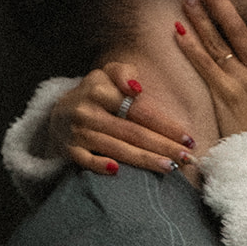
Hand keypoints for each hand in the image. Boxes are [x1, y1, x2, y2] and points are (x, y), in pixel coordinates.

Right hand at [49, 64, 195, 174]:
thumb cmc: (95, 94)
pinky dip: (99, 165)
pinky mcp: (70, 150)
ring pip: (116, 148)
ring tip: (171, 167)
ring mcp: (78, 132)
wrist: (58, 113)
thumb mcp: (107, 74)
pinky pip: (86, 161)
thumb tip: (137, 90)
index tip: (188, 137)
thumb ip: (124, 73)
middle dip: (163, 146)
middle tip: (188, 158)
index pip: (138, 111)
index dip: (164, 125)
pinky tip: (118, 171)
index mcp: (99, 91)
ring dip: (144, 160)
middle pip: (132, 132)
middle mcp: (88, 112)